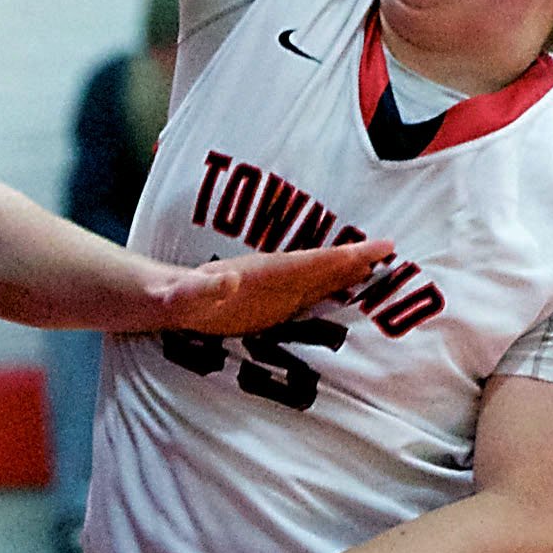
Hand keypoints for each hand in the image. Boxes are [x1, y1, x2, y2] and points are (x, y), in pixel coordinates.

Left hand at [131, 237, 393, 337]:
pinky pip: (306, 295)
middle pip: (322, 267)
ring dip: (347, 272)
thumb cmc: (172, 299)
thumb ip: (202, 291)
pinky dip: (330, 289)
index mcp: (260, 275)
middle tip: (393, 248)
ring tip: (381, 264)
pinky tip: (348, 291)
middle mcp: (271, 278)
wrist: (159, 299)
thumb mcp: (183, 297)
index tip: (378, 246)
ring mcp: (271, 291)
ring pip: (318, 278)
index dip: (345, 257)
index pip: (311, 264)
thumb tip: (227, 281)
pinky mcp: (267, 306)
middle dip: (356, 258)